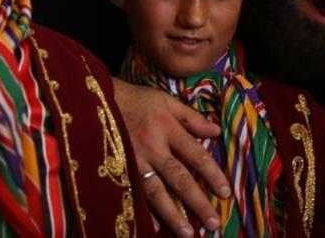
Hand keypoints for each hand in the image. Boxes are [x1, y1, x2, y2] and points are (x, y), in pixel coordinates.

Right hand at [112, 79, 230, 236]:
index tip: (226, 193)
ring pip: (157, 193)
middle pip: (179, 179)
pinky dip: (143, 213)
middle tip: (213, 223)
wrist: (98, 101)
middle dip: (197, 203)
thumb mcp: (166, 101)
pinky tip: (153, 228)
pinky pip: (133, 195)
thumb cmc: (137, 101)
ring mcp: (134, 162)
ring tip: (188, 234)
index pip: (196, 156)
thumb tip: (216, 133)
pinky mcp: (119, 170)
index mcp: (168, 129)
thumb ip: (192, 118)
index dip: (213, 175)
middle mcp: (153, 148)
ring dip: (173, 215)